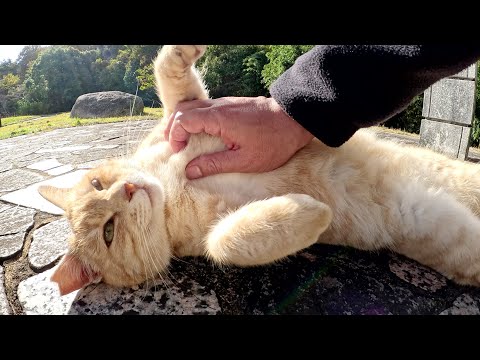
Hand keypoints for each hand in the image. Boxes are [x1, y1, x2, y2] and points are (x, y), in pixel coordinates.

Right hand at [165, 96, 313, 178]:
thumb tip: (190, 171)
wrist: (296, 121)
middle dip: (174, 127)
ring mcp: (226, 103)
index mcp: (219, 119)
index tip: (179, 152)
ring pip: (194, 105)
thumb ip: (214, 165)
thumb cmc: (274, 142)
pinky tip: (202, 134)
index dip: (175, 136)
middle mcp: (219, 106)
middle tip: (176, 147)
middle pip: (183, 108)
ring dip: (185, 122)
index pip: (183, 119)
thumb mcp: (244, 161)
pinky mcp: (233, 105)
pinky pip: (206, 107)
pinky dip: (197, 119)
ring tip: (185, 142)